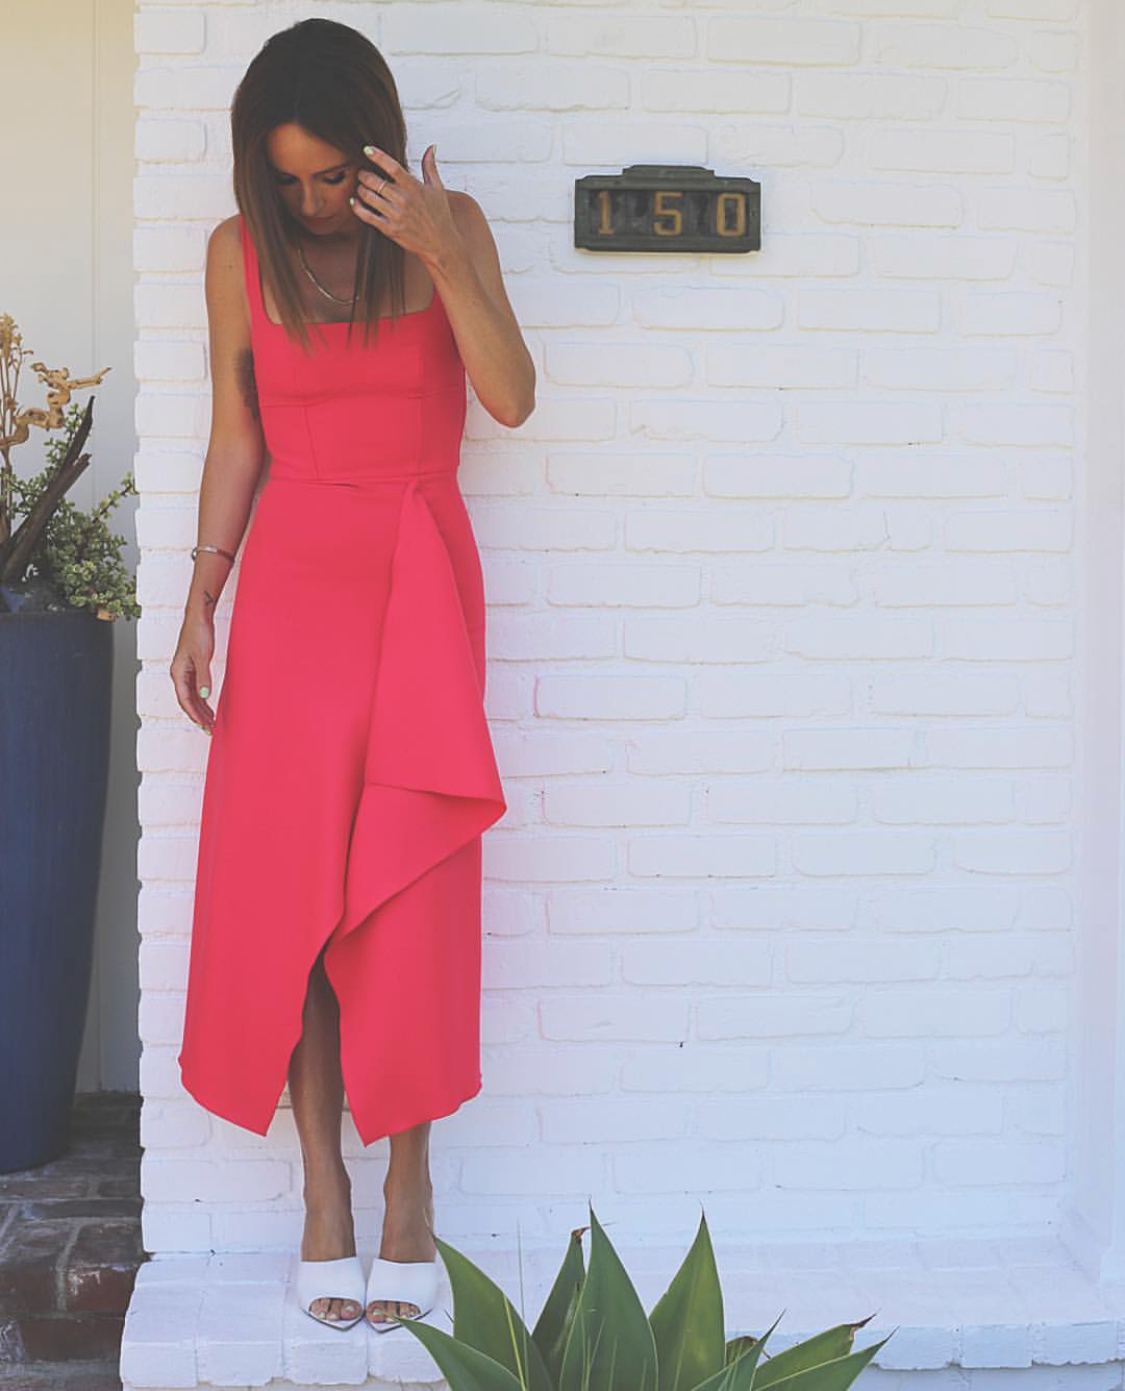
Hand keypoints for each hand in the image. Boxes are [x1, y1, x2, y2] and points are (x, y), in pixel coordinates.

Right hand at [171, 611, 215, 732]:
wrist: (199, 617)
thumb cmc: (198, 633)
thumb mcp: (203, 656)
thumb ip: (204, 677)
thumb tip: (205, 695)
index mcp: (177, 672)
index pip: (184, 700)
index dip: (194, 714)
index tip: (204, 725)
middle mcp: (179, 674)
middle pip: (187, 701)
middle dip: (198, 716)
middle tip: (210, 730)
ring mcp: (185, 672)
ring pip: (192, 696)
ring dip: (201, 710)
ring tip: (210, 723)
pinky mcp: (193, 668)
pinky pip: (196, 689)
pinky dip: (203, 700)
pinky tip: (209, 707)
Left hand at [351, 144, 460, 266]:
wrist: (440, 244)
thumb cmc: (439, 216)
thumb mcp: (438, 189)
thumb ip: (430, 167)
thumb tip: (432, 147)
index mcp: (414, 187)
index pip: (392, 167)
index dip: (378, 156)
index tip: (367, 149)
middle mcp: (403, 200)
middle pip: (375, 181)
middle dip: (364, 175)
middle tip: (362, 174)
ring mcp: (396, 216)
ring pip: (368, 197)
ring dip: (361, 189)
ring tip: (361, 187)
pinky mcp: (390, 230)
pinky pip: (367, 216)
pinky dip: (357, 207)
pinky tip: (355, 202)